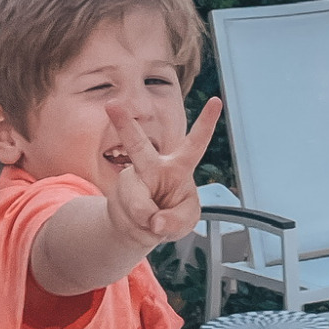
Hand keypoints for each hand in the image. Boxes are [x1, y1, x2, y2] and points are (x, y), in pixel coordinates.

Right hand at [105, 97, 222, 249]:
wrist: (141, 228)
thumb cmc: (169, 216)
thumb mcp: (186, 220)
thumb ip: (177, 221)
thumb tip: (155, 221)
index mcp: (178, 167)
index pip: (195, 143)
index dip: (206, 122)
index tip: (217, 100)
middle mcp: (152, 167)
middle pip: (138, 146)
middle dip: (124, 126)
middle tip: (112, 106)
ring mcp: (131, 180)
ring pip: (133, 193)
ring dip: (144, 214)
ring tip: (151, 221)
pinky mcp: (119, 195)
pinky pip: (131, 214)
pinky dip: (140, 227)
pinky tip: (141, 224)